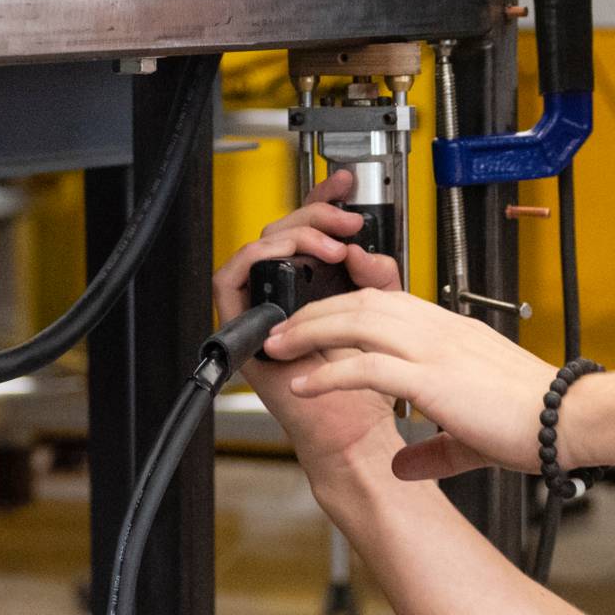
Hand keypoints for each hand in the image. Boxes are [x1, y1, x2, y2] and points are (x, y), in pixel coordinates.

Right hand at [211, 170, 405, 468]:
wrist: (353, 432)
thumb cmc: (366, 386)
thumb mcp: (383, 314)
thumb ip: (378, 277)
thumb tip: (366, 249)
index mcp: (316, 288)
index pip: (311, 230)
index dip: (323, 199)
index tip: (345, 182)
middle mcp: (285, 296)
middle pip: (282, 231)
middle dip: (314, 215)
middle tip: (346, 222)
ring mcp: (262, 310)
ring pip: (258, 247)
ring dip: (292, 235)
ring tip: (330, 245)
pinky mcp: (243, 328)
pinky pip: (230, 281)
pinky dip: (257, 261)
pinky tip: (293, 260)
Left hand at [259, 286, 563, 483]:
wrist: (572, 420)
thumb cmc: (538, 420)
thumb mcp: (474, 433)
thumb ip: (435, 448)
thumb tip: (405, 467)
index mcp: (453, 334)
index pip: (388, 303)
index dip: (346, 307)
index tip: (319, 321)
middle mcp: (441, 331)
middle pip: (363, 301)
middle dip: (316, 311)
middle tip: (283, 329)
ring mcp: (436, 349)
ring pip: (358, 321)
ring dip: (311, 331)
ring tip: (279, 346)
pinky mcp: (433, 378)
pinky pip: (367, 367)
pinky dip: (329, 373)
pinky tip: (304, 384)